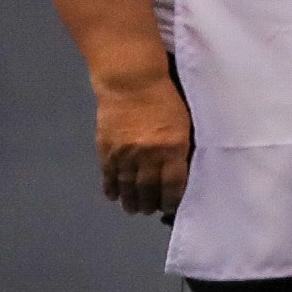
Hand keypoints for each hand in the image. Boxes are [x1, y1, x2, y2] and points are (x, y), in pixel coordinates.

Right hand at [94, 73, 191, 214]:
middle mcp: (149, 154)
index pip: (173, 183)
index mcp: (173, 147)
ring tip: (134, 209)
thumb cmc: (165, 97)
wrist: (131, 81)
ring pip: (127, 185)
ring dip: (130, 200)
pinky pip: (108, 174)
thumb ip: (182, 147)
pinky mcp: (107, 147)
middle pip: (148, 188)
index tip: (171, 207)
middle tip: (151, 211)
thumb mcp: (184, 122)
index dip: (171, 199)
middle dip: (150, 204)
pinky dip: (111, 187)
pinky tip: (114, 196)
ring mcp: (125, 152)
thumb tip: (182, 170)